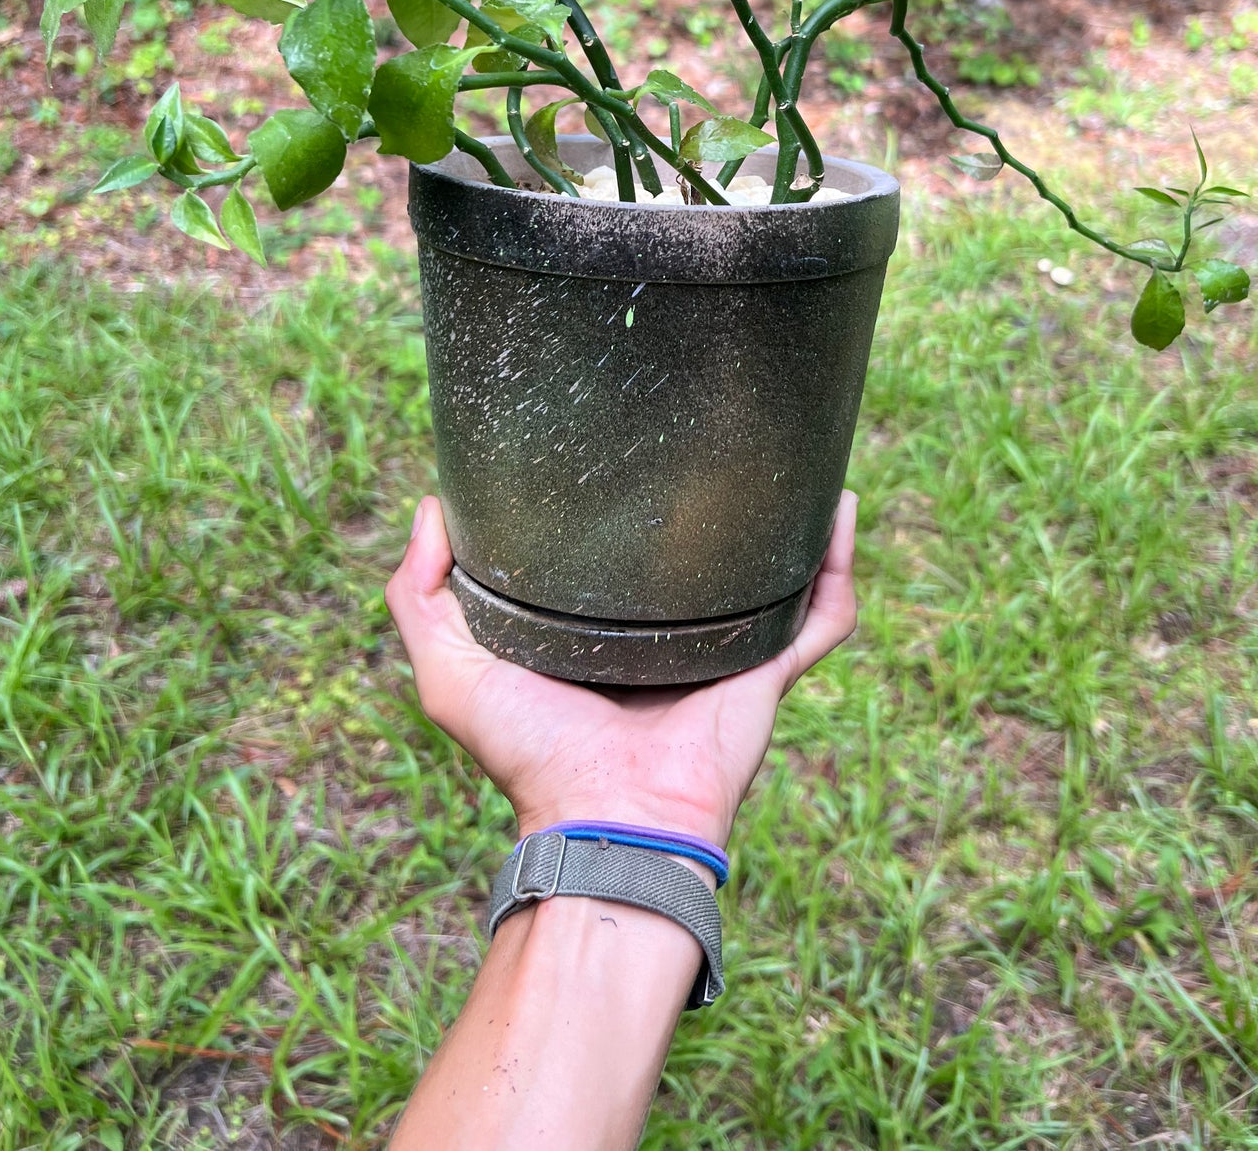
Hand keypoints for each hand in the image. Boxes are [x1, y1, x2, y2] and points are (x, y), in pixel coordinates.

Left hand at [385, 491, 857, 847]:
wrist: (606, 817)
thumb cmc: (529, 753)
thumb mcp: (451, 670)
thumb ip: (419, 594)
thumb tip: (431, 506)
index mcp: (605, 635)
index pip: (618, 561)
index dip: (622, 510)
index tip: (619, 444)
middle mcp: (672, 639)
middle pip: (706, 561)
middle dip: (721, 507)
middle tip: (721, 438)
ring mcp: (729, 652)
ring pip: (775, 574)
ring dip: (792, 524)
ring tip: (796, 460)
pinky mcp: (771, 668)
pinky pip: (822, 612)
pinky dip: (837, 563)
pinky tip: (838, 505)